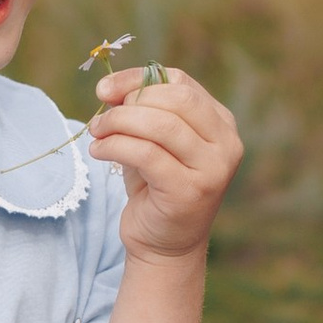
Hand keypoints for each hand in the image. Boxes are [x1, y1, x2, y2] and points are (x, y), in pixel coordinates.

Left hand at [86, 65, 240, 260]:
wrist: (164, 244)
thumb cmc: (155, 187)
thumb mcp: (151, 141)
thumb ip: (140, 112)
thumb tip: (110, 88)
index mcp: (220, 122)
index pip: (180, 82)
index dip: (138, 78)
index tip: (104, 89)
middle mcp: (226, 143)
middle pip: (176, 99)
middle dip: (130, 101)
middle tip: (101, 117)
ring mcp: (213, 168)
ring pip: (161, 125)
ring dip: (119, 123)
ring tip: (97, 133)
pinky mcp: (191, 190)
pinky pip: (147, 154)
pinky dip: (116, 147)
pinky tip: (99, 152)